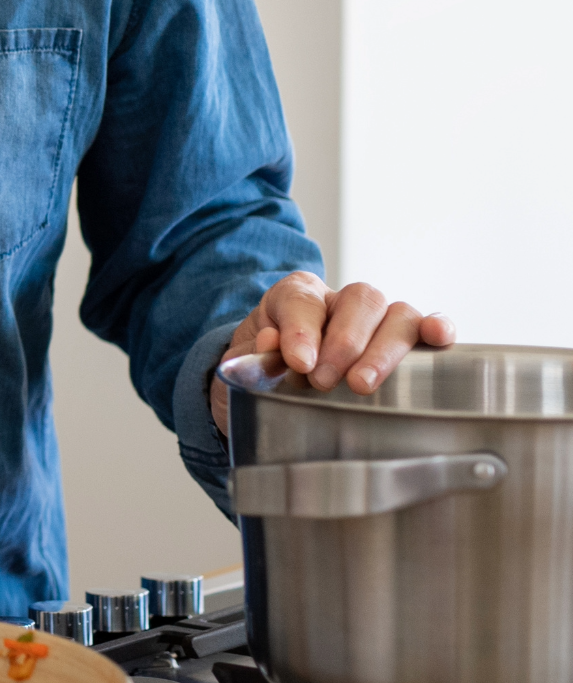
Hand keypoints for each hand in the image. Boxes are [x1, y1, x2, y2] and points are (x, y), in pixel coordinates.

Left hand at [209, 272, 456, 433]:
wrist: (271, 386)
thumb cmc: (261, 372)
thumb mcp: (243, 365)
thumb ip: (251, 355)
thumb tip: (270, 343)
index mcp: (295, 297)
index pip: (302, 300)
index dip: (302, 329)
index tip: (299, 363)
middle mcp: (340, 301)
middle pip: (360, 300)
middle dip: (345, 342)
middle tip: (323, 380)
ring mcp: (376, 320)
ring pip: (397, 314)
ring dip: (384, 350)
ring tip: (362, 384)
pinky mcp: (405, 342)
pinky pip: (426, 327)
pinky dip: (437, 328)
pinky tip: (440, 338)